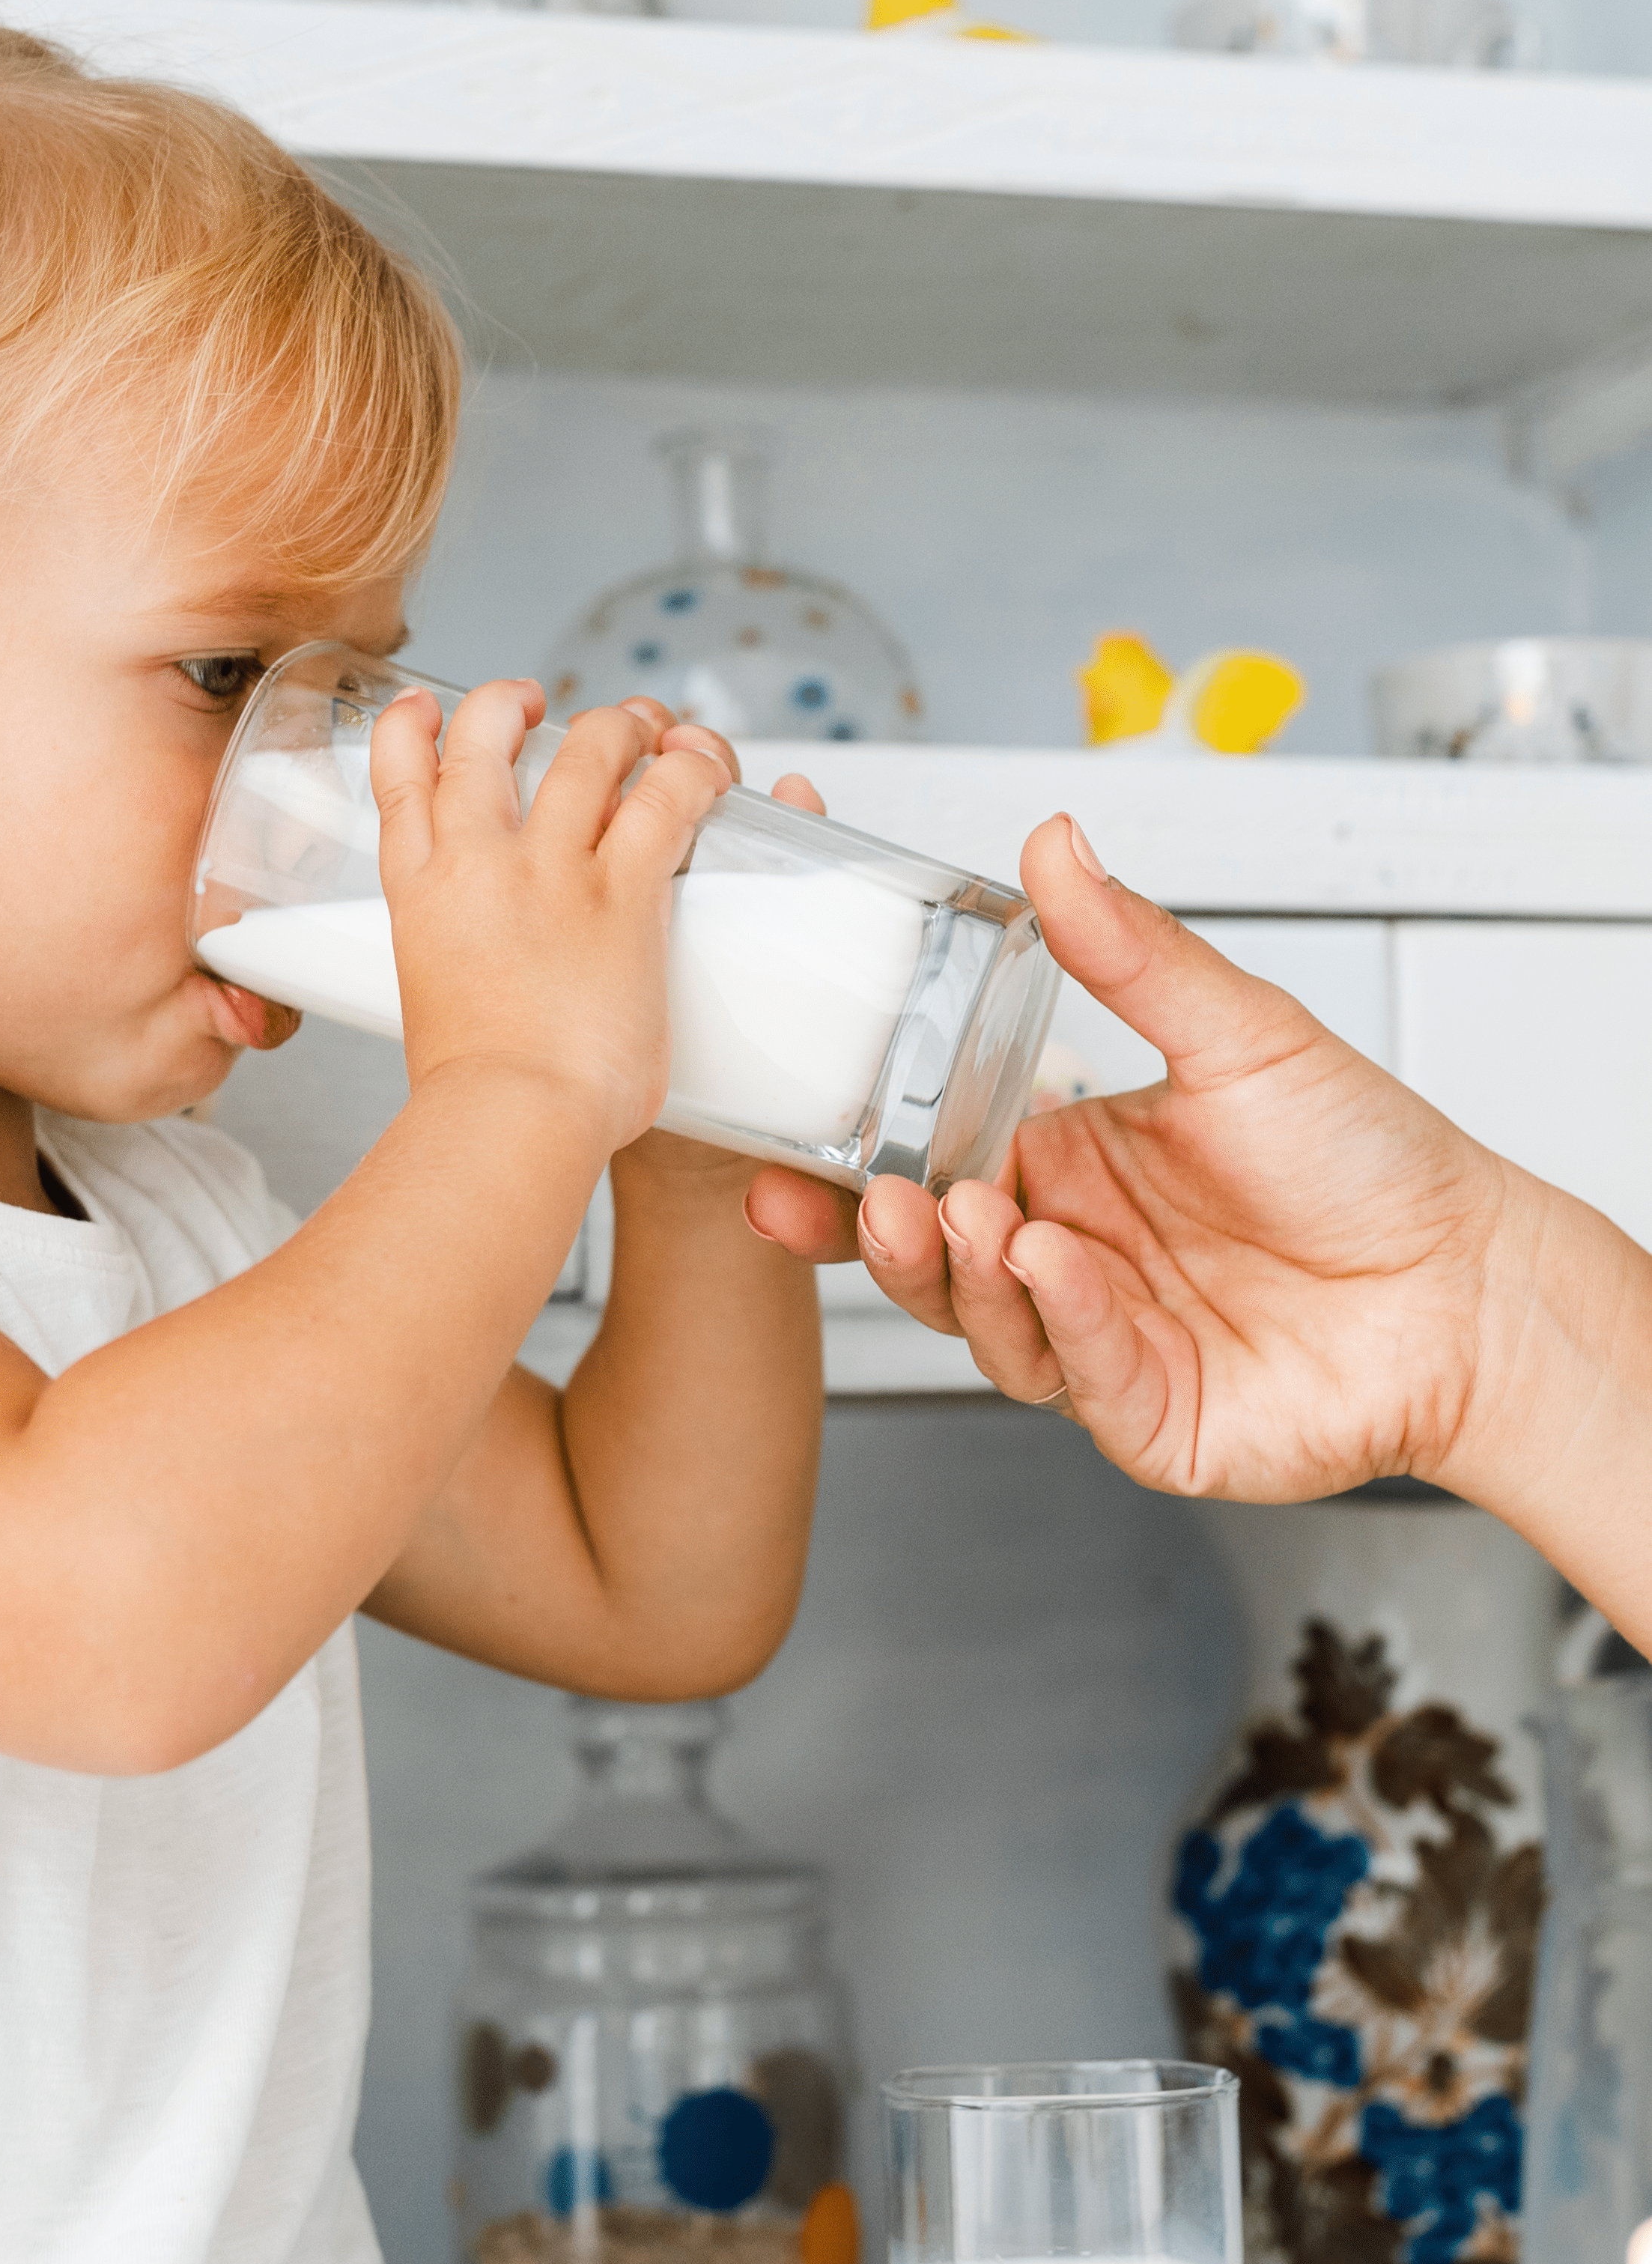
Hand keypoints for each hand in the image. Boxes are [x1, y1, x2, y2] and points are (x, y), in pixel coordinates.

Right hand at [369, 680, 734, 1160]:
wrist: (506, 1118)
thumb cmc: (474, 1098)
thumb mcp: (431, 1010)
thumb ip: (462, 981)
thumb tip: (496, 1005)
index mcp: (418, 891)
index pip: (400, 775)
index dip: (414, 726)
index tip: (427, 707)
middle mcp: (478, 860)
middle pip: (487, 733)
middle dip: (515, 702)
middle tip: (541, 705)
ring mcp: (552, 869)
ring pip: (589, 746)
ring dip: (622, 724)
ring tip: (645, 729)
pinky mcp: (625, 891)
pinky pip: (668, 798)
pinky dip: (694, 771)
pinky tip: (705, 770)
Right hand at [831, 813, 1513, 1499]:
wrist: (1477, 1283)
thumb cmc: (1374, 1163)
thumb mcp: (1242, 1033)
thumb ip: (1131, 952)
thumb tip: (1057, 845)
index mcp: (1064, 1170)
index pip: (925, 1174)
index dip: (849, 1178)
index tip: (786, 1159)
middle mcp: (1068, 1260)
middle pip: (932, 1263)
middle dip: (884, 1238)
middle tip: (881, 1201)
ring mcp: (1101, 1345)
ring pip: (986, 1327)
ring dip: (965, 1278)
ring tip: (974, 1219)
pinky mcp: (1149, 1418)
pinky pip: (1080, 1376)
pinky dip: (1064, 1322)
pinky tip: (1064, 1270)